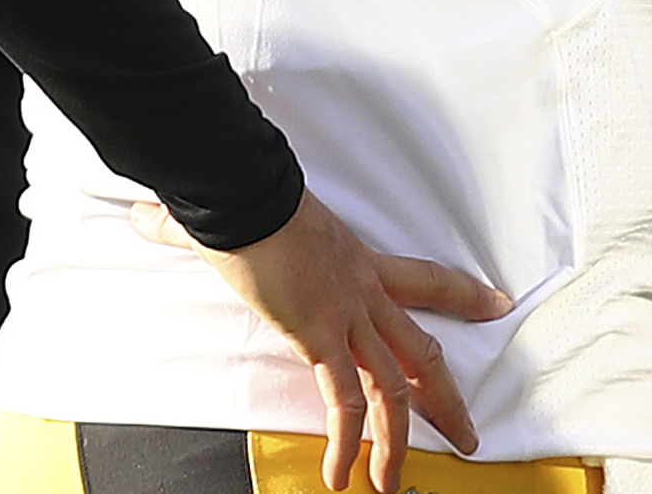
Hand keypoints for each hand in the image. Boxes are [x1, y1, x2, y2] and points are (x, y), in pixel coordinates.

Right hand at [133, 190, 513, 491]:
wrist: (242, 188)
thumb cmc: (244, 195)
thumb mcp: (244, 213)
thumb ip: (202, 223)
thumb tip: (154, 213)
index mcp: (360, 262)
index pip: (426, 279)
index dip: (464, 294)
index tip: (497, 304)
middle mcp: (364, 290)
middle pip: (424, 349)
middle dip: (448, 397)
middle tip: (470, 431)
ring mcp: (346, 314)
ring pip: (393, 387)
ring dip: (398, 442)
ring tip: (394, 483)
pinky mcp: (319, 334)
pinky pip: (343, 399)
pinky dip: (346, 442)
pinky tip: (342, 475)